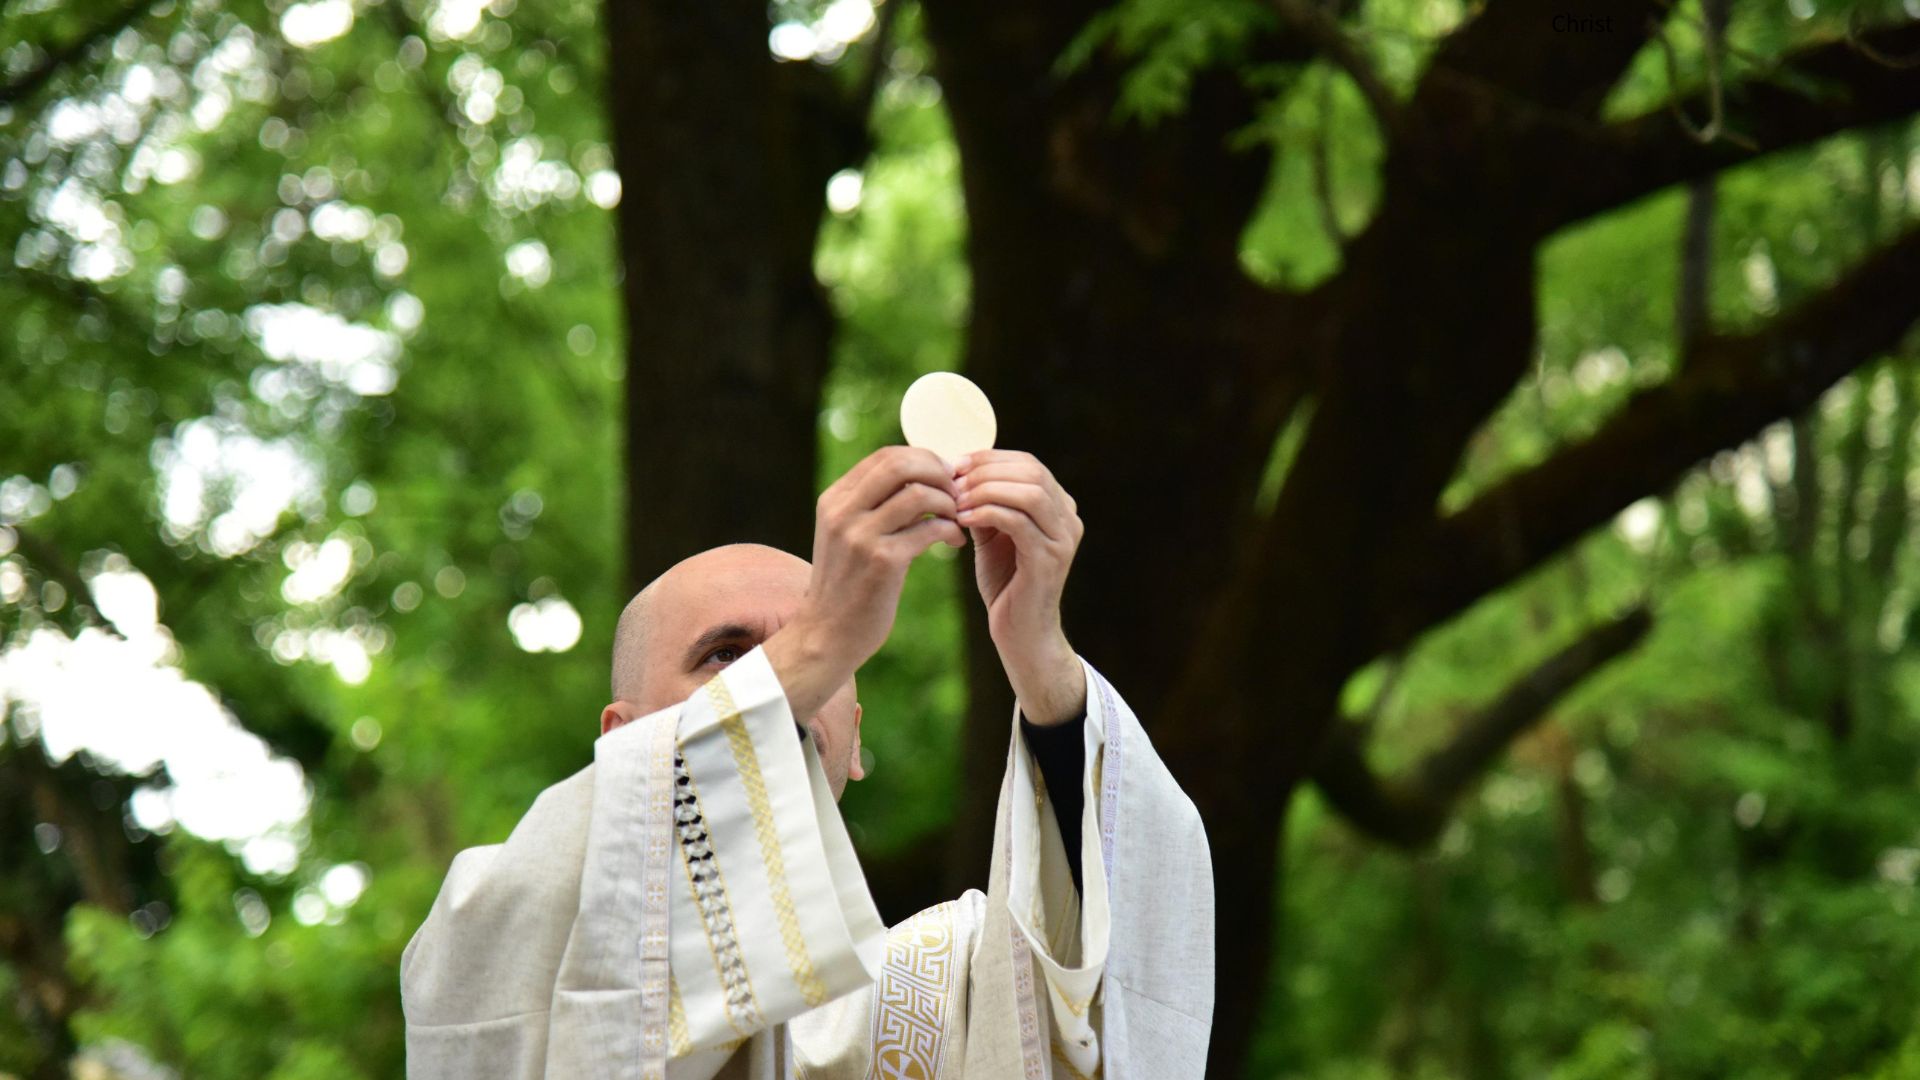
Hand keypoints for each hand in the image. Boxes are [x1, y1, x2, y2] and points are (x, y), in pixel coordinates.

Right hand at [763, 447, 965, 719]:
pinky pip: (928, 529)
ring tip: (956, 519)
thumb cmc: (847, 585)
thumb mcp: (848, 536)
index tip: (945, 476)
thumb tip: (921, 475)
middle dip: (938, 472)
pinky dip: (949, 530)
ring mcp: (860, 536)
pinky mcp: (881, 562)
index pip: (886, 456)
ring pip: (918, 494)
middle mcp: (842, 512)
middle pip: (901, 464)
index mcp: (834, 500)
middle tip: (956, 492)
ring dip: (948, 503)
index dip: (924, 458)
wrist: (827, 635)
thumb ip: (873, 505)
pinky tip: (954, 542)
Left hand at [954, 450, 1086, 725]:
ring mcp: (1063, 539)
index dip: (990, 458)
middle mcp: (1069, 519)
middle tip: (953, 480)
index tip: (956, 465)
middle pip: (1032, 471)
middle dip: (986, 471)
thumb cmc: (1006, 584)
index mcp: (1059, 507)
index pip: (1029, 463)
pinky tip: (963, 519)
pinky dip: (987, 513)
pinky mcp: (1049, 560)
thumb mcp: (994, 536)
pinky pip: (1018, 521)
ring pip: (1029, 492)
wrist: (1021, 634)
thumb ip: (985, 504)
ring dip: (986, 490)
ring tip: (956, 499)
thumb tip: (959, 472)